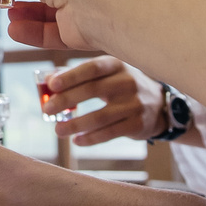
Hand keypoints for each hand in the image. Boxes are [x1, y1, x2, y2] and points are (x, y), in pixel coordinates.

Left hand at [45, 56, 160, 145]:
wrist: (158, 105)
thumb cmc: (121, 86)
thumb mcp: (106, 74)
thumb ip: (78, 76)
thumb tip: (47, 81)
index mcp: (116, 65)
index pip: (92, 68)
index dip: (71, 76)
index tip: (51, 85)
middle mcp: (128, 81)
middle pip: (93, 90)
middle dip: (66, 100)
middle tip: (47, 109)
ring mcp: (134, 104)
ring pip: (100, 116)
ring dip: (76, 124)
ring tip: (58, 131)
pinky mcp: (138, 124)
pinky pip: (110, 133)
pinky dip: (91, 138)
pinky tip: (77, 141)